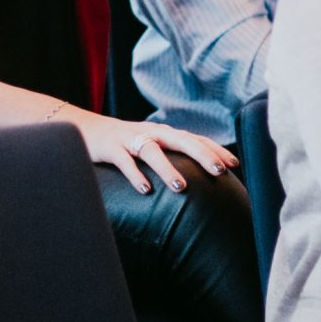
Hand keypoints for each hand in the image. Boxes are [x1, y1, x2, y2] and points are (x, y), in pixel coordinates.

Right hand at [55, 107, 235, 194]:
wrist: (85, 131)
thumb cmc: (125, 146)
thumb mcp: (151, 148)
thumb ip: (172, 158)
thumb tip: (200, 180)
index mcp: (163, 133)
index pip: (194, 139)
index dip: (214, 150)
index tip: (234, 165)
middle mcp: (150, 133)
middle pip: (180, 140)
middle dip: (201, 155)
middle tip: (219, 172)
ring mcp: (129, 139)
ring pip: (151, 151)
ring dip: (167, 168)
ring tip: (181, 187)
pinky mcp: (110, 148)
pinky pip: (124, 161)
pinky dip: (135, 175)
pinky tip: (145, 190)